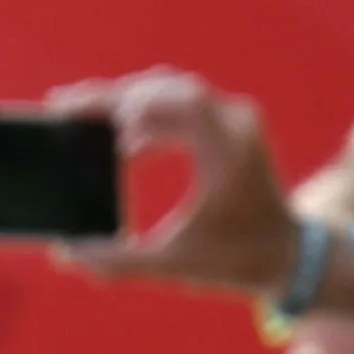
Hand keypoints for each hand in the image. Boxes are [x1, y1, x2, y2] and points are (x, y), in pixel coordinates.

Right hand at [49, 69, 302, 296]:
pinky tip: (124, 146)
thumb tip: (68, 252)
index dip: (122, 98)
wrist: (287, 255)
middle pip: (167, 88)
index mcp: (226, 154)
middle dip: (113, 97)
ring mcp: (237, 122)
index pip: (174, 101)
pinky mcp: (231, 127)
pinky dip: (150, 118)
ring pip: (173, 92)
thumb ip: (118, 261)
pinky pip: (184, 107)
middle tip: (66, 108)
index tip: (77, 108)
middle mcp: (236, 126)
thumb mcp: (173, 265)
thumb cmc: (235, 261)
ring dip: (130, 104)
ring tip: (87, 124)